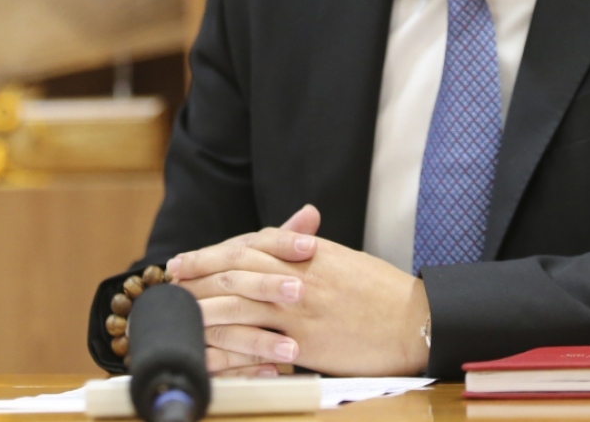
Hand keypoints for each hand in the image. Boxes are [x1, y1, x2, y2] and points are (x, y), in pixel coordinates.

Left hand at [168, 204, 429, 376]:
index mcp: (310, 251)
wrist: (415, 321)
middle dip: (201, 271)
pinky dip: (228, 346)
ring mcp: (301, 308)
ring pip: (239, 302)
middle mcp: (301, 273)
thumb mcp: (344, 262)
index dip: (218, 250)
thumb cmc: (383, 293)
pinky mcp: (305, 342)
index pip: (253, 243)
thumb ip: (311, 250)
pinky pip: (256, 342)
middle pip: (238, 266)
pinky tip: (209, 351)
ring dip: (204, 307)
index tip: (192, 257)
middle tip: (173, 278)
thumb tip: (290, 238)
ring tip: (180, 312)